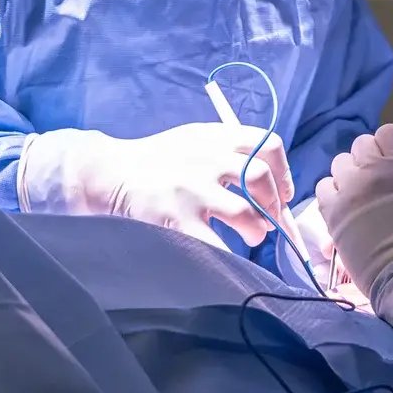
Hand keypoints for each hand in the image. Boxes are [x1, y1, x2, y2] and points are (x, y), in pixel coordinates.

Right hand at [22, 123, 300, 249]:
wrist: (110, 172)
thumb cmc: (159, 159)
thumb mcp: (193, 138)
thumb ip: (229, 150)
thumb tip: (275, 185)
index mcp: (214, 137)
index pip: (267, 144)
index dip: (282, 170)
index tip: (281, 190)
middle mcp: (205, 159)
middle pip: (260, 177)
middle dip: (273, 202)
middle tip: (270, 218)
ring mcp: (191, 190)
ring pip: (245, 212)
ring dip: (257, 229)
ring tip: (253, 235)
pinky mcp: (176, 219)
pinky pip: (216, 244)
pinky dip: (231, 254)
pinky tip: (231, 256)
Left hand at [316, 124, 392, 330]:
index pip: (386, 132)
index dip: (389, 145)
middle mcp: (370, 169)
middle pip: (361, 144)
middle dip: (368, 159)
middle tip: (376, 180)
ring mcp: (348, 188)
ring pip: (339, 163)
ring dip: (349, 175)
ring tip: (358, 196)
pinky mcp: (331, 209)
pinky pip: (323, 187)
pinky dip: (333, 194)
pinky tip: (344, 207)